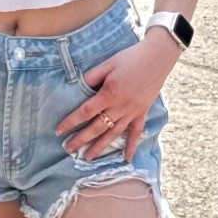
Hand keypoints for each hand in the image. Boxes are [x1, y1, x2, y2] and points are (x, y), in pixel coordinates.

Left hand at [55, 35, 177, 162]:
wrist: (158, 58)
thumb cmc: (130, 58)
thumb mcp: (107, 64)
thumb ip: (91, 77)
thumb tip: (76, 87)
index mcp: (109, 94)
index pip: (85, 112)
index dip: (71, 122)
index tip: (59, 131)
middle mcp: (120, 107)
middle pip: (97, 128)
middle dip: (81, 140)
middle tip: (68, 149)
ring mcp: (132, 112)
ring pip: (113, 134)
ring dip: (100, 147)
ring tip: (88, 157)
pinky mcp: (142, 113)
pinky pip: (136, 133)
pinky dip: (132, 146)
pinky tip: (126, 159)